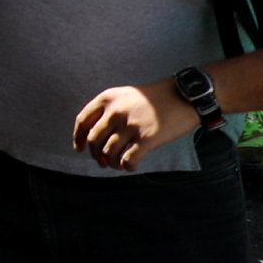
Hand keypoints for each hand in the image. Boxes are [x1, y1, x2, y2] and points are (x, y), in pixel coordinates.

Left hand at [72, 78, 189, 170]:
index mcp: (107, 98)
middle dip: (96, 155)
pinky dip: (127, 167)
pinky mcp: (147, 138)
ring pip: (109, 153)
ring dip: (112, 163)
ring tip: (119, 164)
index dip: (78, 138)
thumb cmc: (155, 99)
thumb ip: (109, 110)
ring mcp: (131, 125)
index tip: (80, 149)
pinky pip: (128, 160)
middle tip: (103, 162)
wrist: (184, 96)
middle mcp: (115, 111)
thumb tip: (94, 137)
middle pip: (93, 141)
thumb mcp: (125, 95)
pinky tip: (132, 165)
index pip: (82, 121)